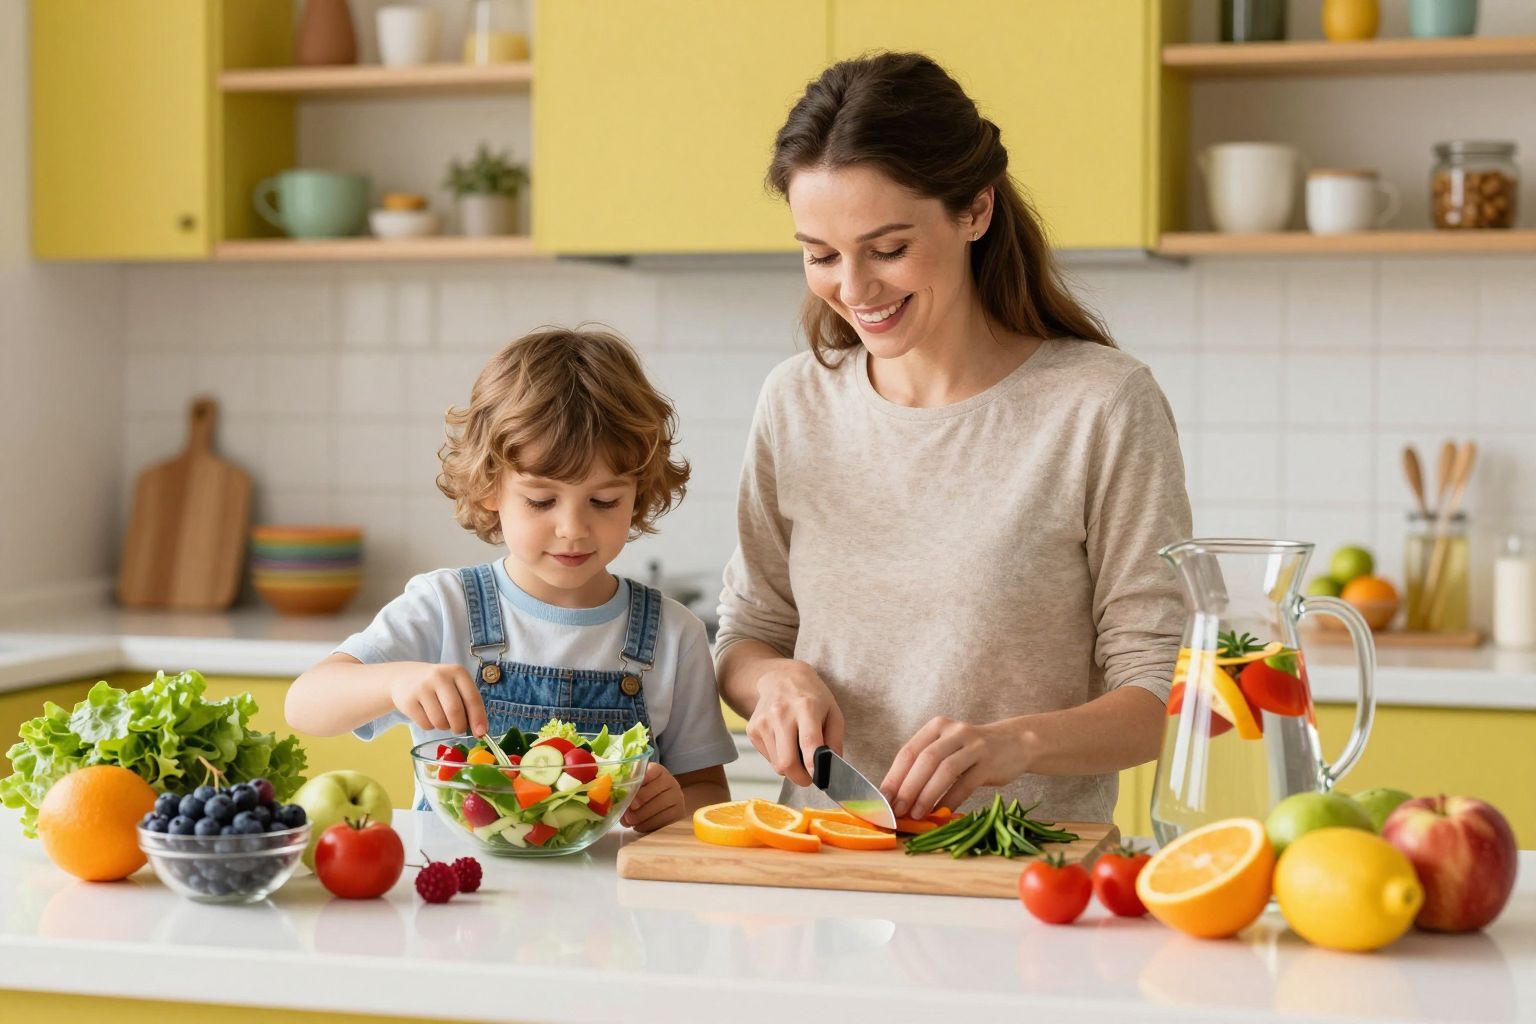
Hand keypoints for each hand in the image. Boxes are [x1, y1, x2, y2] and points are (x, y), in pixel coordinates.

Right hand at [387, 663, 487, 736]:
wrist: (404, 676)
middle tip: (458, 729)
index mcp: (457, 671)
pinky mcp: (408, 701)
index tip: (482, 732)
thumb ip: (468, 703)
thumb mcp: (455, 685)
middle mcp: (440, 677)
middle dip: (459, 726)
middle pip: (455, 711)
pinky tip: (426, 714)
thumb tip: (480, 730)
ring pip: (440, 721)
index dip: (478, 718)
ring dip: (444, 727)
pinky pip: (425, 725)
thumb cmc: (438, 684)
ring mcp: (422, 688)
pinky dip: (430, 726)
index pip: (472, 698)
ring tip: (440, 717)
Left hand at [620, 763, 684, 831]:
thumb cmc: (642, 795)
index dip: (639, 780)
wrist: (660, 804)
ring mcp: (677, 797)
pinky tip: (638, 826)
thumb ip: (627, 787)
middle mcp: (671, 782)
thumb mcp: (636, 787)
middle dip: (638, 802)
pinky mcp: (679, 813)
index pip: (652, 771)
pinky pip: (664, 819)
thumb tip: (614, 797)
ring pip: (659, 806)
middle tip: (626, 812)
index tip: (629, 791)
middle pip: (655, 789)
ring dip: (641, 816)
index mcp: (658, 771)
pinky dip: (648, 824)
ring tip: (629, 821)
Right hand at [746, 659, 843, 787]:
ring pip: (776, 765)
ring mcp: (763, 721)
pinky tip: (784, 742)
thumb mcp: (833, 712)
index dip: (812, 765)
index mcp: (806, 707)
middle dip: (800, 778)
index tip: (817, 778)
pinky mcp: (752, 729)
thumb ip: (835, 741)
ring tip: (797, 751)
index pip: (808, 741)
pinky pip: (768, 758)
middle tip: (809, 777)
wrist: (781, 678)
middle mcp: (781, 713)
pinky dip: (778, 757)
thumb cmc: (812, 697)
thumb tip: (831, 769)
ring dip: (790, 767)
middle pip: (786, 761)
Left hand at [880, 717, 1025, 819]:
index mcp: (937, 726)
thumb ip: (925, 765)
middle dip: (907, 787)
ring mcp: (974, 745)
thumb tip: (896, 796)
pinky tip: (940, 813)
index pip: (909, 751)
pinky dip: (950, 800)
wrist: (1015, 743)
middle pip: (925, 759)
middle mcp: (954, 731)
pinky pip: (966, 783)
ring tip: (915, 814)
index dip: (894, 776)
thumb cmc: (971, 752)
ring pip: (945, 770)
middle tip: (896, 810)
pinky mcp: (990, 762)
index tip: (882, 799)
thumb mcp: (947, 748)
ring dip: (927, 795)